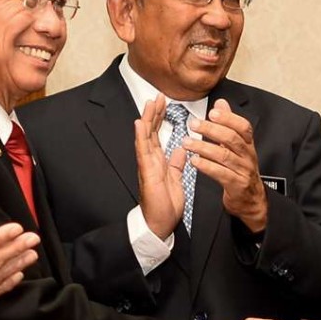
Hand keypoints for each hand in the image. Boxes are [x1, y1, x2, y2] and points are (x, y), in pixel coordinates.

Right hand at [134, 95, 184, 238]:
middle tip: (158, 96)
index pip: (159, 135)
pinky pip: (143, 151)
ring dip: (146, 119)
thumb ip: (176, 163)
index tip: (164, 103)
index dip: (160, 119)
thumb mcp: (176, 178)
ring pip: (145, 137)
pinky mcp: (146, 172)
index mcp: (159, 161)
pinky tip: (140, 124)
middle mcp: (150, 160)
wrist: (160, 223)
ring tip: (149, 103)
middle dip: (154, 113)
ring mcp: (147, 165)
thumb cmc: (166, 204)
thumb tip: (181, 148)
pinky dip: (141, 137)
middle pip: (151, 132)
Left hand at [186, 99, 267, 232]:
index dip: (229, 118)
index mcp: (247, 145)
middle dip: (212, 130)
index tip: (212, 112)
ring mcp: (243, 171)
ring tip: (187, 142)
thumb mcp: (238, 147)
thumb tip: (221, 103)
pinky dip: (207, 167)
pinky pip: (221, 174)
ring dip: (204, 147)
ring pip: (224, 156)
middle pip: (232, 139)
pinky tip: (194, 162)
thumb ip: (229, 124)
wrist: (251, 200)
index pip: (243, 127)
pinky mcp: (236, 185)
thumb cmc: (241, 171)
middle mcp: (247, 157)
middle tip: (194, 124)